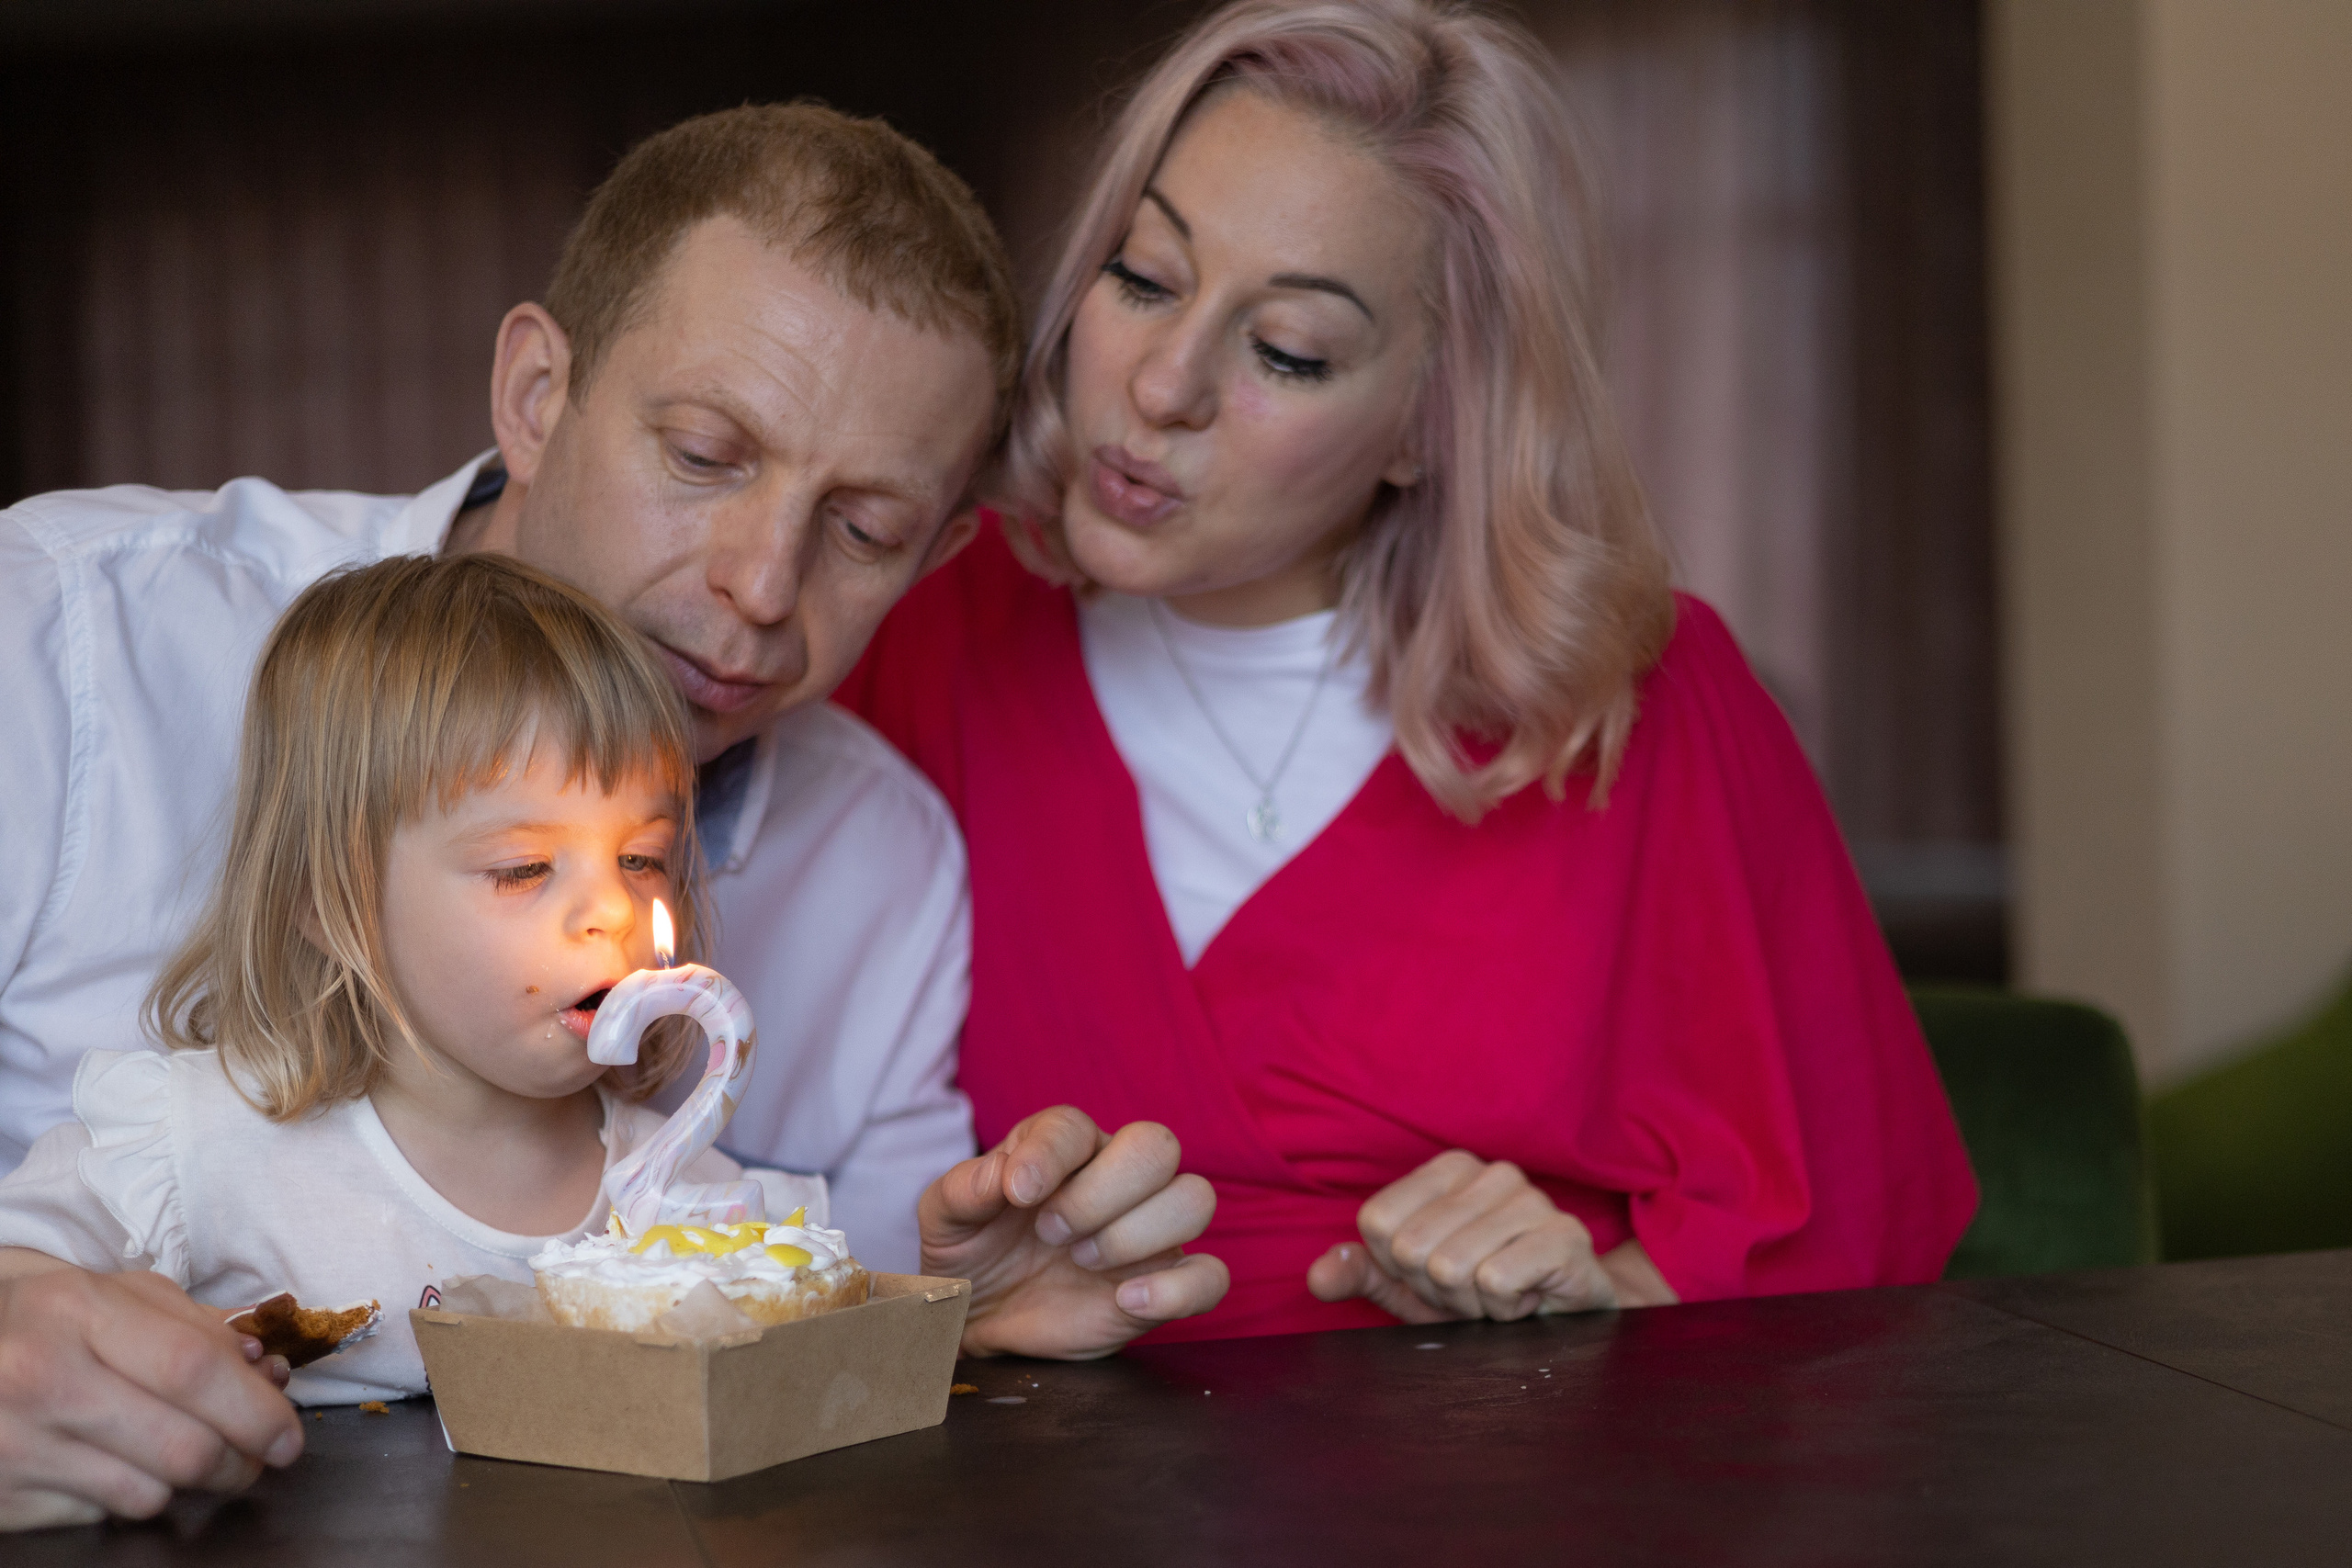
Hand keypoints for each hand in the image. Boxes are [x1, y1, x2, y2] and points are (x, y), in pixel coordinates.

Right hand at [0, 1266, 301, 1530]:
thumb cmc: (55, 1320)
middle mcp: (40, 1377)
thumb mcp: (121, 1296)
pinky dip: (130, 1495)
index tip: (289, 1435)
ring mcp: (14, 1443)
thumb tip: (267, 1374)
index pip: (194, 1369)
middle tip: (256, 1457)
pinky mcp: (3, 1497)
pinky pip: (103, 1515)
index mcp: (79, 1310)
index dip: (257, 1409)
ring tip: (182, 1450)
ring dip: (187, 1481)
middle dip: (241, 1461)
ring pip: (151, 1494)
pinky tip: (120, 1462)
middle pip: (183, 1447)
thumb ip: (201, 1329)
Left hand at [920, 1106, 1228, 1358]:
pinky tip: (1128, 1301)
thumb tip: (1001, 1176)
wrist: (980, 1316)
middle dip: (1102, 1192)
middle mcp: (1115, 1176)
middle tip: (1051, 1232)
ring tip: (1082, 1261)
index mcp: (1061, 1147)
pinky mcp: (1164, 1282)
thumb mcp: (944, 1217)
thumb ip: (963, 1188)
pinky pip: (1210, 1277)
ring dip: (1138, 1232)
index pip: (1074, 1127)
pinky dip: (1181, 1288)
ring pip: (1194, 1198)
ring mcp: (1147, 1230)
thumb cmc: (968, 1251)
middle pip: (1156, 1145)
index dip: (1050, 1156)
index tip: (1019, 1194)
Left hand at [1307, 1150, 1676, 1322]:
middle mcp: (1491, 1172)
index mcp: (1449, 1168)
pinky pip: (1495, 1283)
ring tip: (1501, 1293)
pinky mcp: (1566, 1236)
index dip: (1397, 1267)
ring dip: (1472, 1303)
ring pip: (1453, 1269)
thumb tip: (1318, 1277)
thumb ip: (1363, 1274)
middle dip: (1436, 1291)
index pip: (1377, 1223)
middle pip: (1412, 1250)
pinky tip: (1528, 1298)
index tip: (1434, 1274)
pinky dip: (1504, 1309)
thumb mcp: (1413, 1287)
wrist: (1567, 1316)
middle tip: (1474, 1289)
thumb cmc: (1486, 1293)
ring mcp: (1533, 1199)